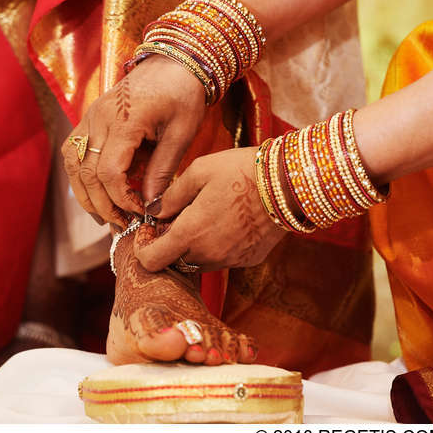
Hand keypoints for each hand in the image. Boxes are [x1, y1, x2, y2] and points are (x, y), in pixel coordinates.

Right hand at [62, 55, 206, 226]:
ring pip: (73, 163)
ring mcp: (90, 115)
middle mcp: (99, 118)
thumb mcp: (182, 132)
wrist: (175, 61)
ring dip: (86, 193)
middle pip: (86, 172)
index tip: (140, 213)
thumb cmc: (183, 93)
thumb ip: (164, 169)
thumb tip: (152, 204)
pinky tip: (98, 191)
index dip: (120, 199)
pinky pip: (74, 150)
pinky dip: (81, 174)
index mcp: (124, 121)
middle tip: (123, 224)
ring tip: (106, 215)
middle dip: (102, 204)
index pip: (108, 172)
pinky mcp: (90, 116)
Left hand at [133, 147, 288, 271]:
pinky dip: (219, 246)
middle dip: (170, 244)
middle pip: (175, 261)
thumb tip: (154, 211)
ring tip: (207, 216)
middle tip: (179, 217)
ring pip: (200, 261)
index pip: (151, 260)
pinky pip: (225, 258)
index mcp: (190, 233)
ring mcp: (231, 259)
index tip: (150, 231)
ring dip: (195, 246)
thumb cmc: (242, 170)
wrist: (289, 182)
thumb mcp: (199, 171)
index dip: (143, 248)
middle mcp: (209, 254)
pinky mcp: (250, 259)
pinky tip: (230, 221)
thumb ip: (171, 196)